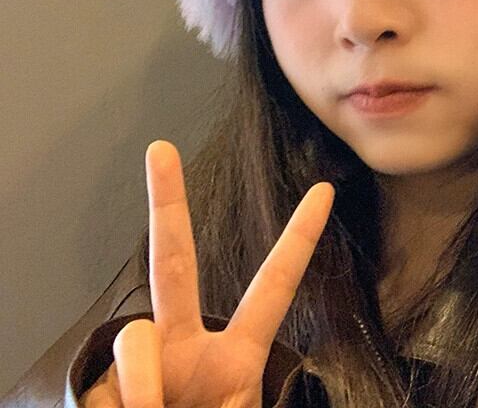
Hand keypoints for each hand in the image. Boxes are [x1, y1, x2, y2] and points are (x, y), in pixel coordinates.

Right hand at [80, 139, 333, 407]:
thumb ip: (231, 397)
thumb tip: (150, 387)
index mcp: (235, 358)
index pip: (274, 286)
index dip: (300, 238)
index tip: (324, 191)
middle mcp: (183, 349)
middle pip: (174, 263)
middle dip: (166, 204)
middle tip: (159, 150)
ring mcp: (141, 366)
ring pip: (138, 343)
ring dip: (145, 390)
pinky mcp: (97, 390)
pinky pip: (107, 388)